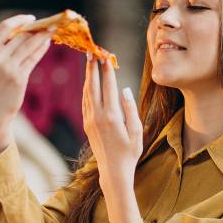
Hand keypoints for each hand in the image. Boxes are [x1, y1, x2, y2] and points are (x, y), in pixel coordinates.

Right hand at [0, 14, 51, 159]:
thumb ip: (6, 50)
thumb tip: (28, 33)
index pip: (4, 27)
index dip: (19, 19)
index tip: (32, 18)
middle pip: (21, 35)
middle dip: (37, 28)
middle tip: (50, 23)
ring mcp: (8, 68)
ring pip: (29, 45)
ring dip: (43, 36)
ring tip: (53, 30)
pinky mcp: (18, 77)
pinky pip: (33, 58)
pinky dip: (41, 49)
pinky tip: (47, 44)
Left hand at [82, 54, 142, 222]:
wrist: (113, 171)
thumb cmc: (130, 153)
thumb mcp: (137, 132)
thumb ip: (131, 109)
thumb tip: (125, 89)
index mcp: (112, 116)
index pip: (109, 86)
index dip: (107, 70)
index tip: (106, 55)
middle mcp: (98, 116)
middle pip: (93, 86)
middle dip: (92, 67)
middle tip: (92, 51)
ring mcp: (90, 120)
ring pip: (87, 93)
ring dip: (88, 76)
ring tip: (89, 62)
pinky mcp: (87, 124)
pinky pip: (85, 102)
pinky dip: (86, 89)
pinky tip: (88, 82)